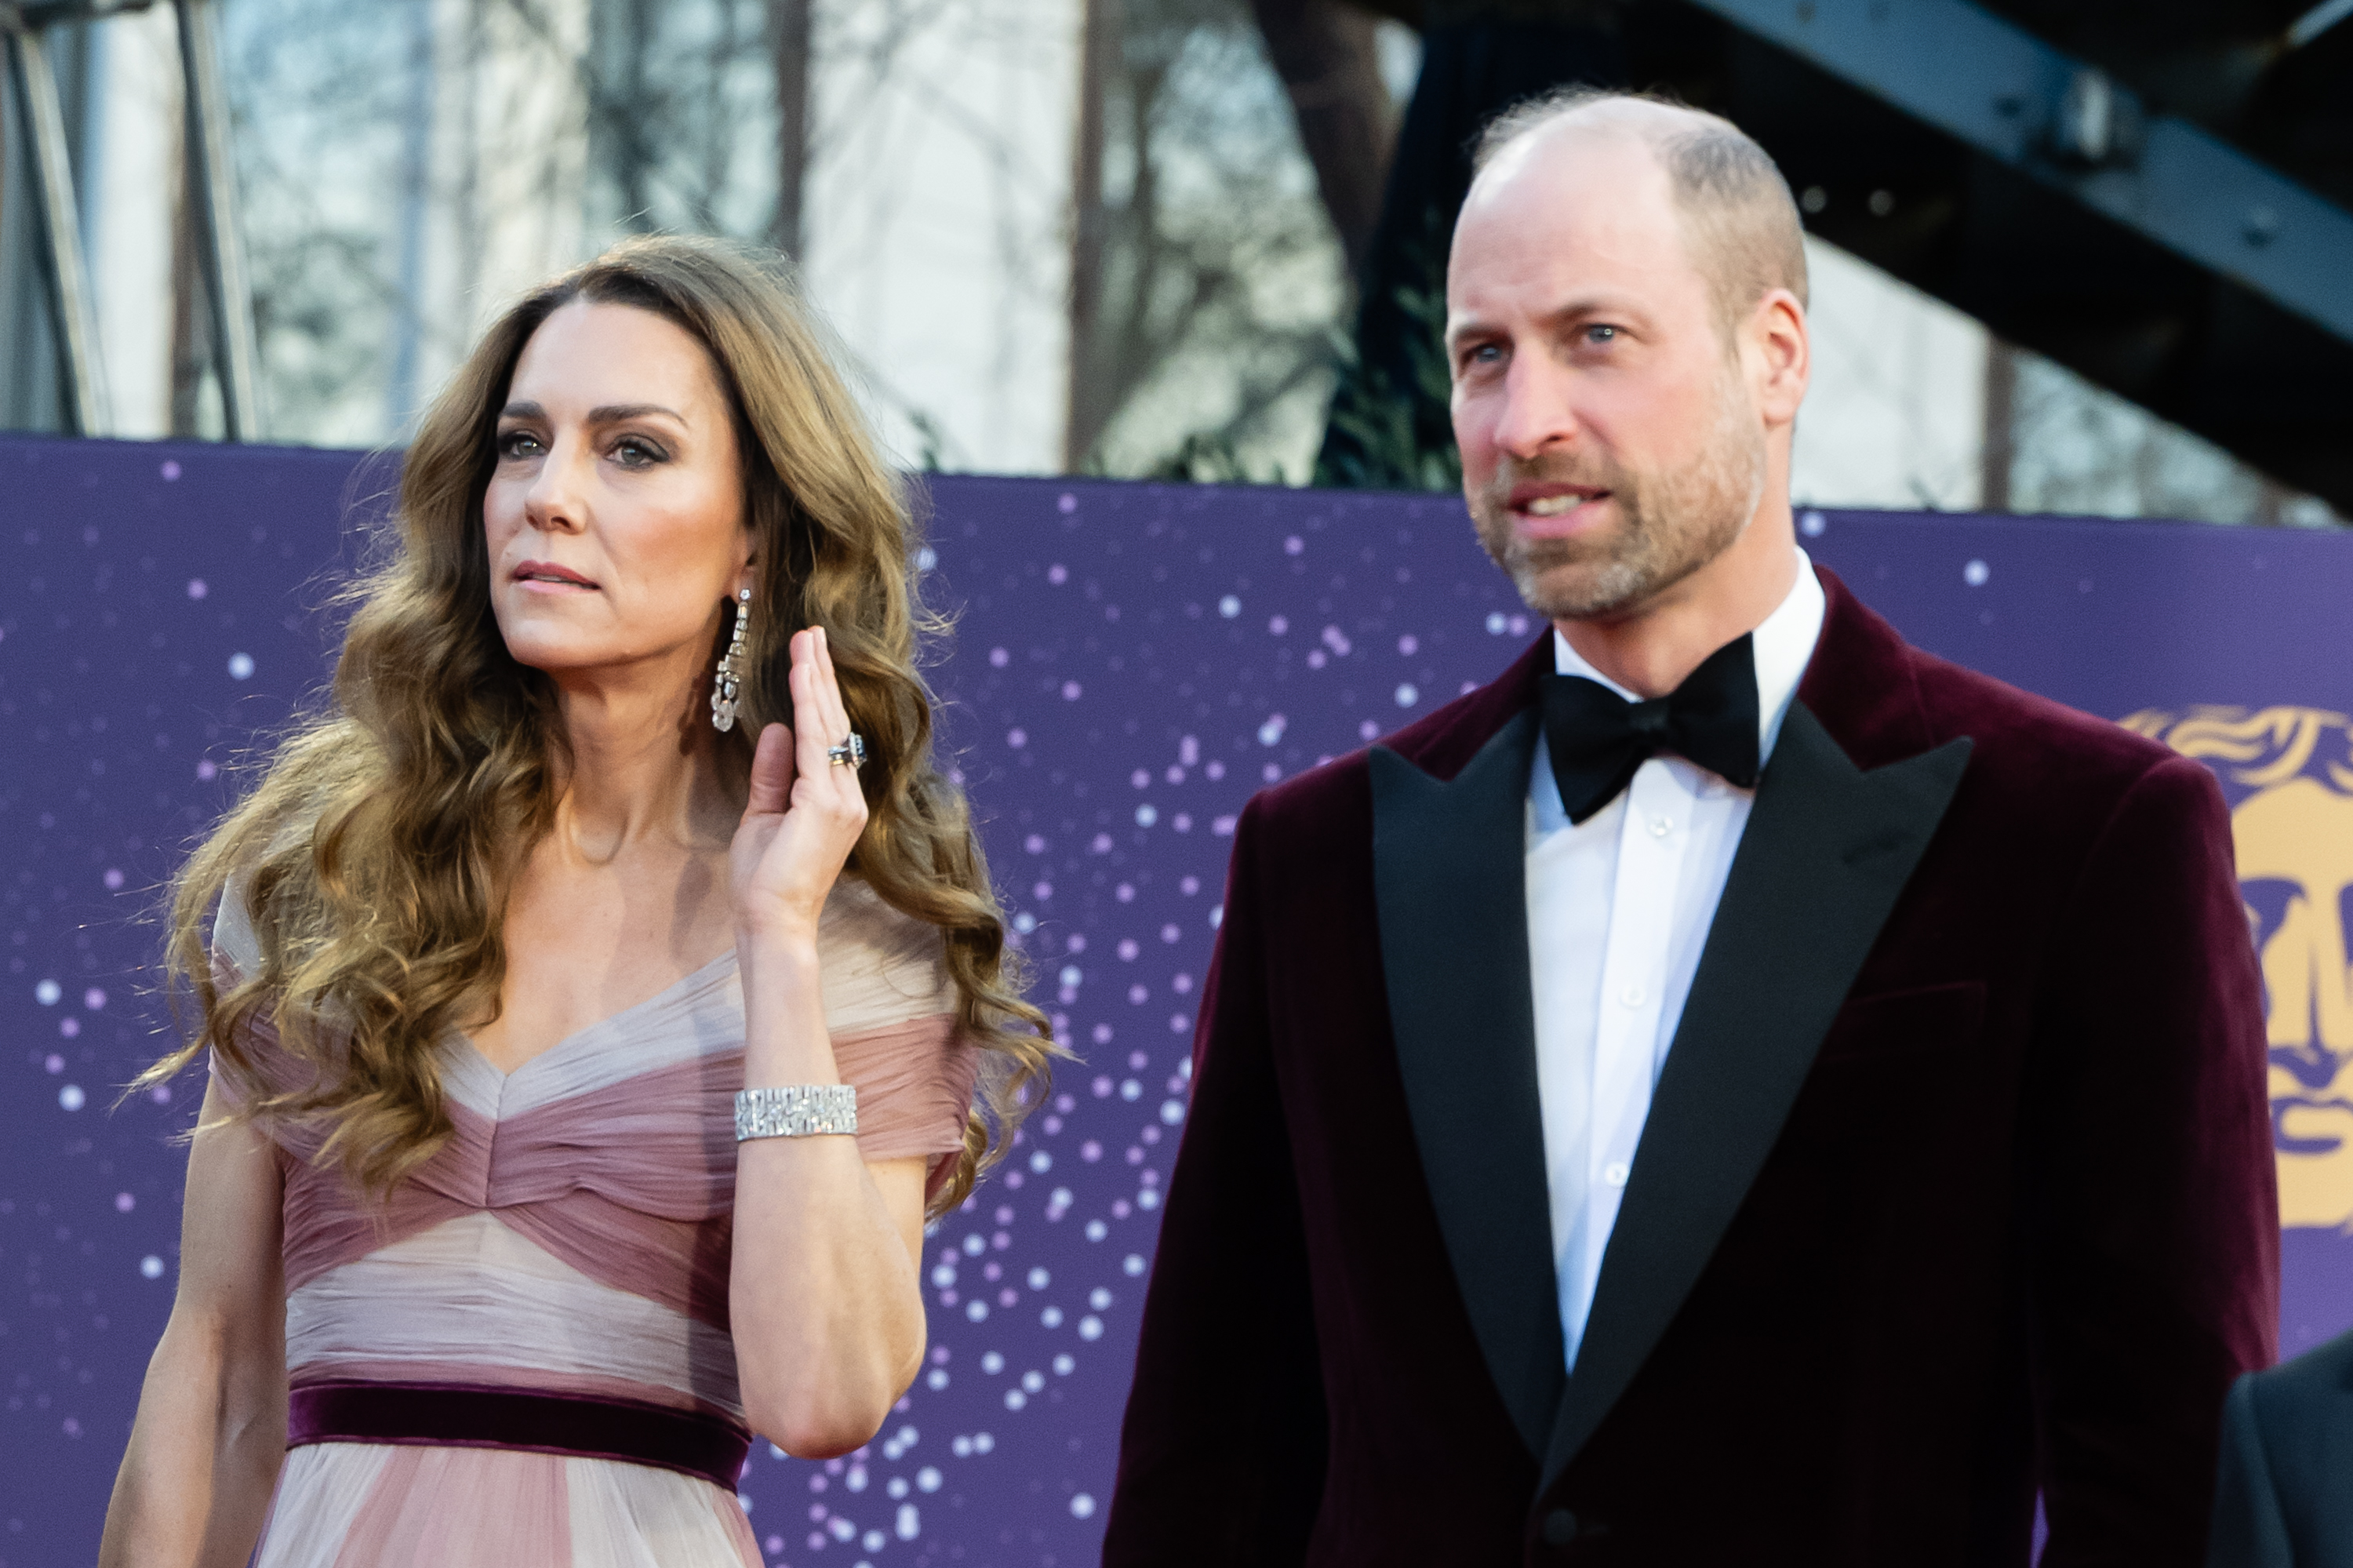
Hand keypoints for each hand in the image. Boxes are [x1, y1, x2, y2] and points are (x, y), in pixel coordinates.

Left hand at [730, 627, 869, 946]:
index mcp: (837, 801)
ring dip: (815, 681)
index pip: (830, 737)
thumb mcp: (763, 816)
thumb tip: (778, 728)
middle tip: (812, 632)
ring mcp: (843, 801)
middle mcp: (849, 797)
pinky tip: (800, 678)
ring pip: (828, 727)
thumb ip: (773, 773)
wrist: (771, 922)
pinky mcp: (826, 804)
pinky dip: (807, 707)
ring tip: (807, 642)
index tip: (810, 657)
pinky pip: (816, 743)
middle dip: (821, 675)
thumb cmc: (764, 881)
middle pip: (835, 723)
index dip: (820, 695)